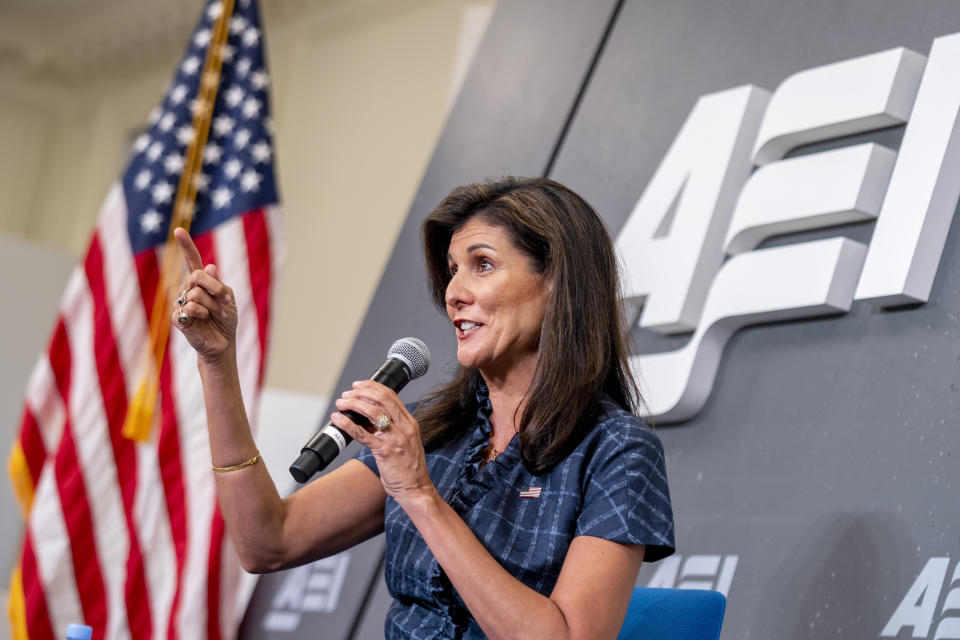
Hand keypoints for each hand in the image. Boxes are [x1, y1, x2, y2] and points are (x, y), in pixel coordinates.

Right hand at [171, 227, 237, 362]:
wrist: (223, 342)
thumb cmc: (226, 319)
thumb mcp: (228, 298)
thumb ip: (218, 283)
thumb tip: (209, 266)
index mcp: (201, 281)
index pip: (192, 259)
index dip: (185, 245)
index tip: (178, 230)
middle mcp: (188, 288)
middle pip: (198, 275)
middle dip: (215, 289)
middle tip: (223, 302)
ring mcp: (180, 302)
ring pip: (196, 294)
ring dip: (211, 306)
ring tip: (213, 316)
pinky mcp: (177, 318)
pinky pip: (189, 309)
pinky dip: (202, 315)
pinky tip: (202, 321)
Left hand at [332, 381, 436, 505]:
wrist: (416, 489)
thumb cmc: (409, 468)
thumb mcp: (405, 442)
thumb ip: (391, 428)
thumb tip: (368, 418)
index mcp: (410, 423)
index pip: (391, 396)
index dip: (373, 387)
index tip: (359, 385)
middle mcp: (404, 427)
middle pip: (382, 399)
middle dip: (362, 392)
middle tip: (348, 393)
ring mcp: (395, 439)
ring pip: (373, 412)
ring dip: (354, 404)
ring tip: (341, 403)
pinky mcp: (385, 451)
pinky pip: (363, 434)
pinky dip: (348, 424)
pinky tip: (338, 419)